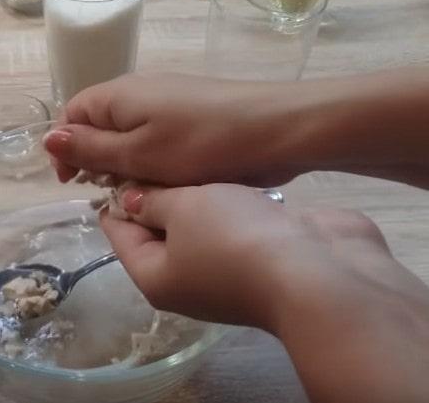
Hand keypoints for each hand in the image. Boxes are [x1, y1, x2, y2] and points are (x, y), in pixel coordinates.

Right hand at [45, 73, 302, 186]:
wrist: (276, 131)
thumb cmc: (200, 144)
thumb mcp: (137, 154)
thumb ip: (91, 148)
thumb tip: (49, 138)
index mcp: (119, 95)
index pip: (72, 114)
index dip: (66, 149)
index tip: (74, 184)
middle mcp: (139, 92)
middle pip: (99, 125)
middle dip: (96, 160)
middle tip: (108, 193)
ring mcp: (169, 103)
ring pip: (129, 136)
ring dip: (124, 165)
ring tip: (137, 193)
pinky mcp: (192, 117)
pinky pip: (156, 139)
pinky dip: (151, 162)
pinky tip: (164, 183)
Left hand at [103, 183, 428, 402]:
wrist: (317, 271)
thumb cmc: (233, 238)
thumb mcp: (182, 209)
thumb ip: (152, 200)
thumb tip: (128, 200)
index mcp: (154, 277)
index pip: (119, 235)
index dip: (113, 198)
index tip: (112, 162)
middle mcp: (186, 281)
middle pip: (158, 231)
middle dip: (154, 194)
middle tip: (150, 148)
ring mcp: (226, 271)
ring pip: (197, 227)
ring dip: (193, 197)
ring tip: (185, 155)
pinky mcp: (261, 257)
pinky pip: (231, 226)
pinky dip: (226, 204)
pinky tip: (225, 176)